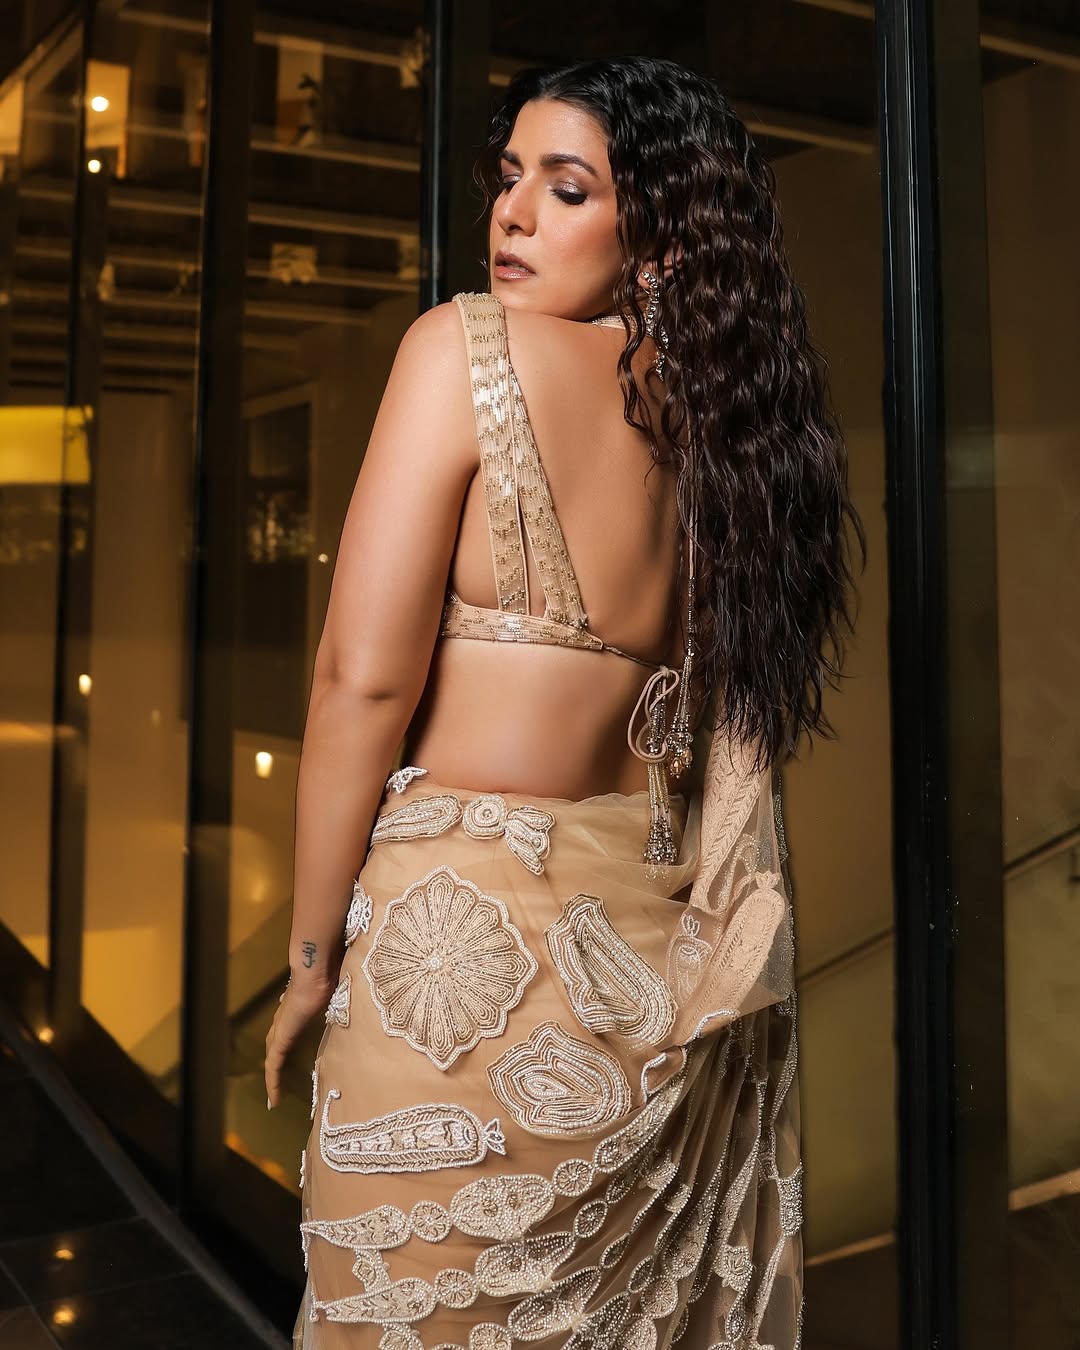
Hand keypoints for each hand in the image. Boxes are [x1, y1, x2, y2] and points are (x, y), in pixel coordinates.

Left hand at [264, 974, 332, 1109]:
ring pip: (273, 1058)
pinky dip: (273, 1083)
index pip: (288, 1029)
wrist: (316, 969)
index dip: (287, 1042)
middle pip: (276, 1045)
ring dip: (273, 1078)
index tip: (288, 1056)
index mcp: (298, 1007)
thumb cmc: (329, 972)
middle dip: (276, 1063)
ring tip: (274, 1099)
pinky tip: (273, 1100)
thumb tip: (362, 997)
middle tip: (276, 1083)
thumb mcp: (338, 990)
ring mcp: (282, 1028)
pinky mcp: (282, 1037)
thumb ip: (342, 998)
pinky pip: (274, 1065)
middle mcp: (286, 1018)